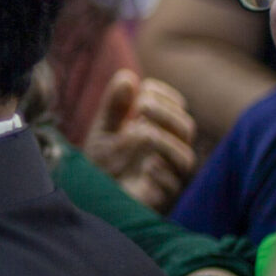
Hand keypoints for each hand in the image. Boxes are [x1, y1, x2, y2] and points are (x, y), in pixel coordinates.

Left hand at [82, 70, 198, 210]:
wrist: (89, 193)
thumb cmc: (102, 160)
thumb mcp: (104, 129)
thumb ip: (115, 106)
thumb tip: (128, 77)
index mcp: (160, 130)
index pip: (177, 107)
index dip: (165, 97)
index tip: (144, 91)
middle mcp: (168, 152)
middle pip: (186, 128)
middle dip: (166, 114)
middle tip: (142, 106)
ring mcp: (166, 175)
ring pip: (186, 157)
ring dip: (166, 142)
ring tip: (141, 133)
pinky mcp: (158, 198)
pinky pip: (172, 186)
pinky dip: (160, 172)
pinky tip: (145, 166)